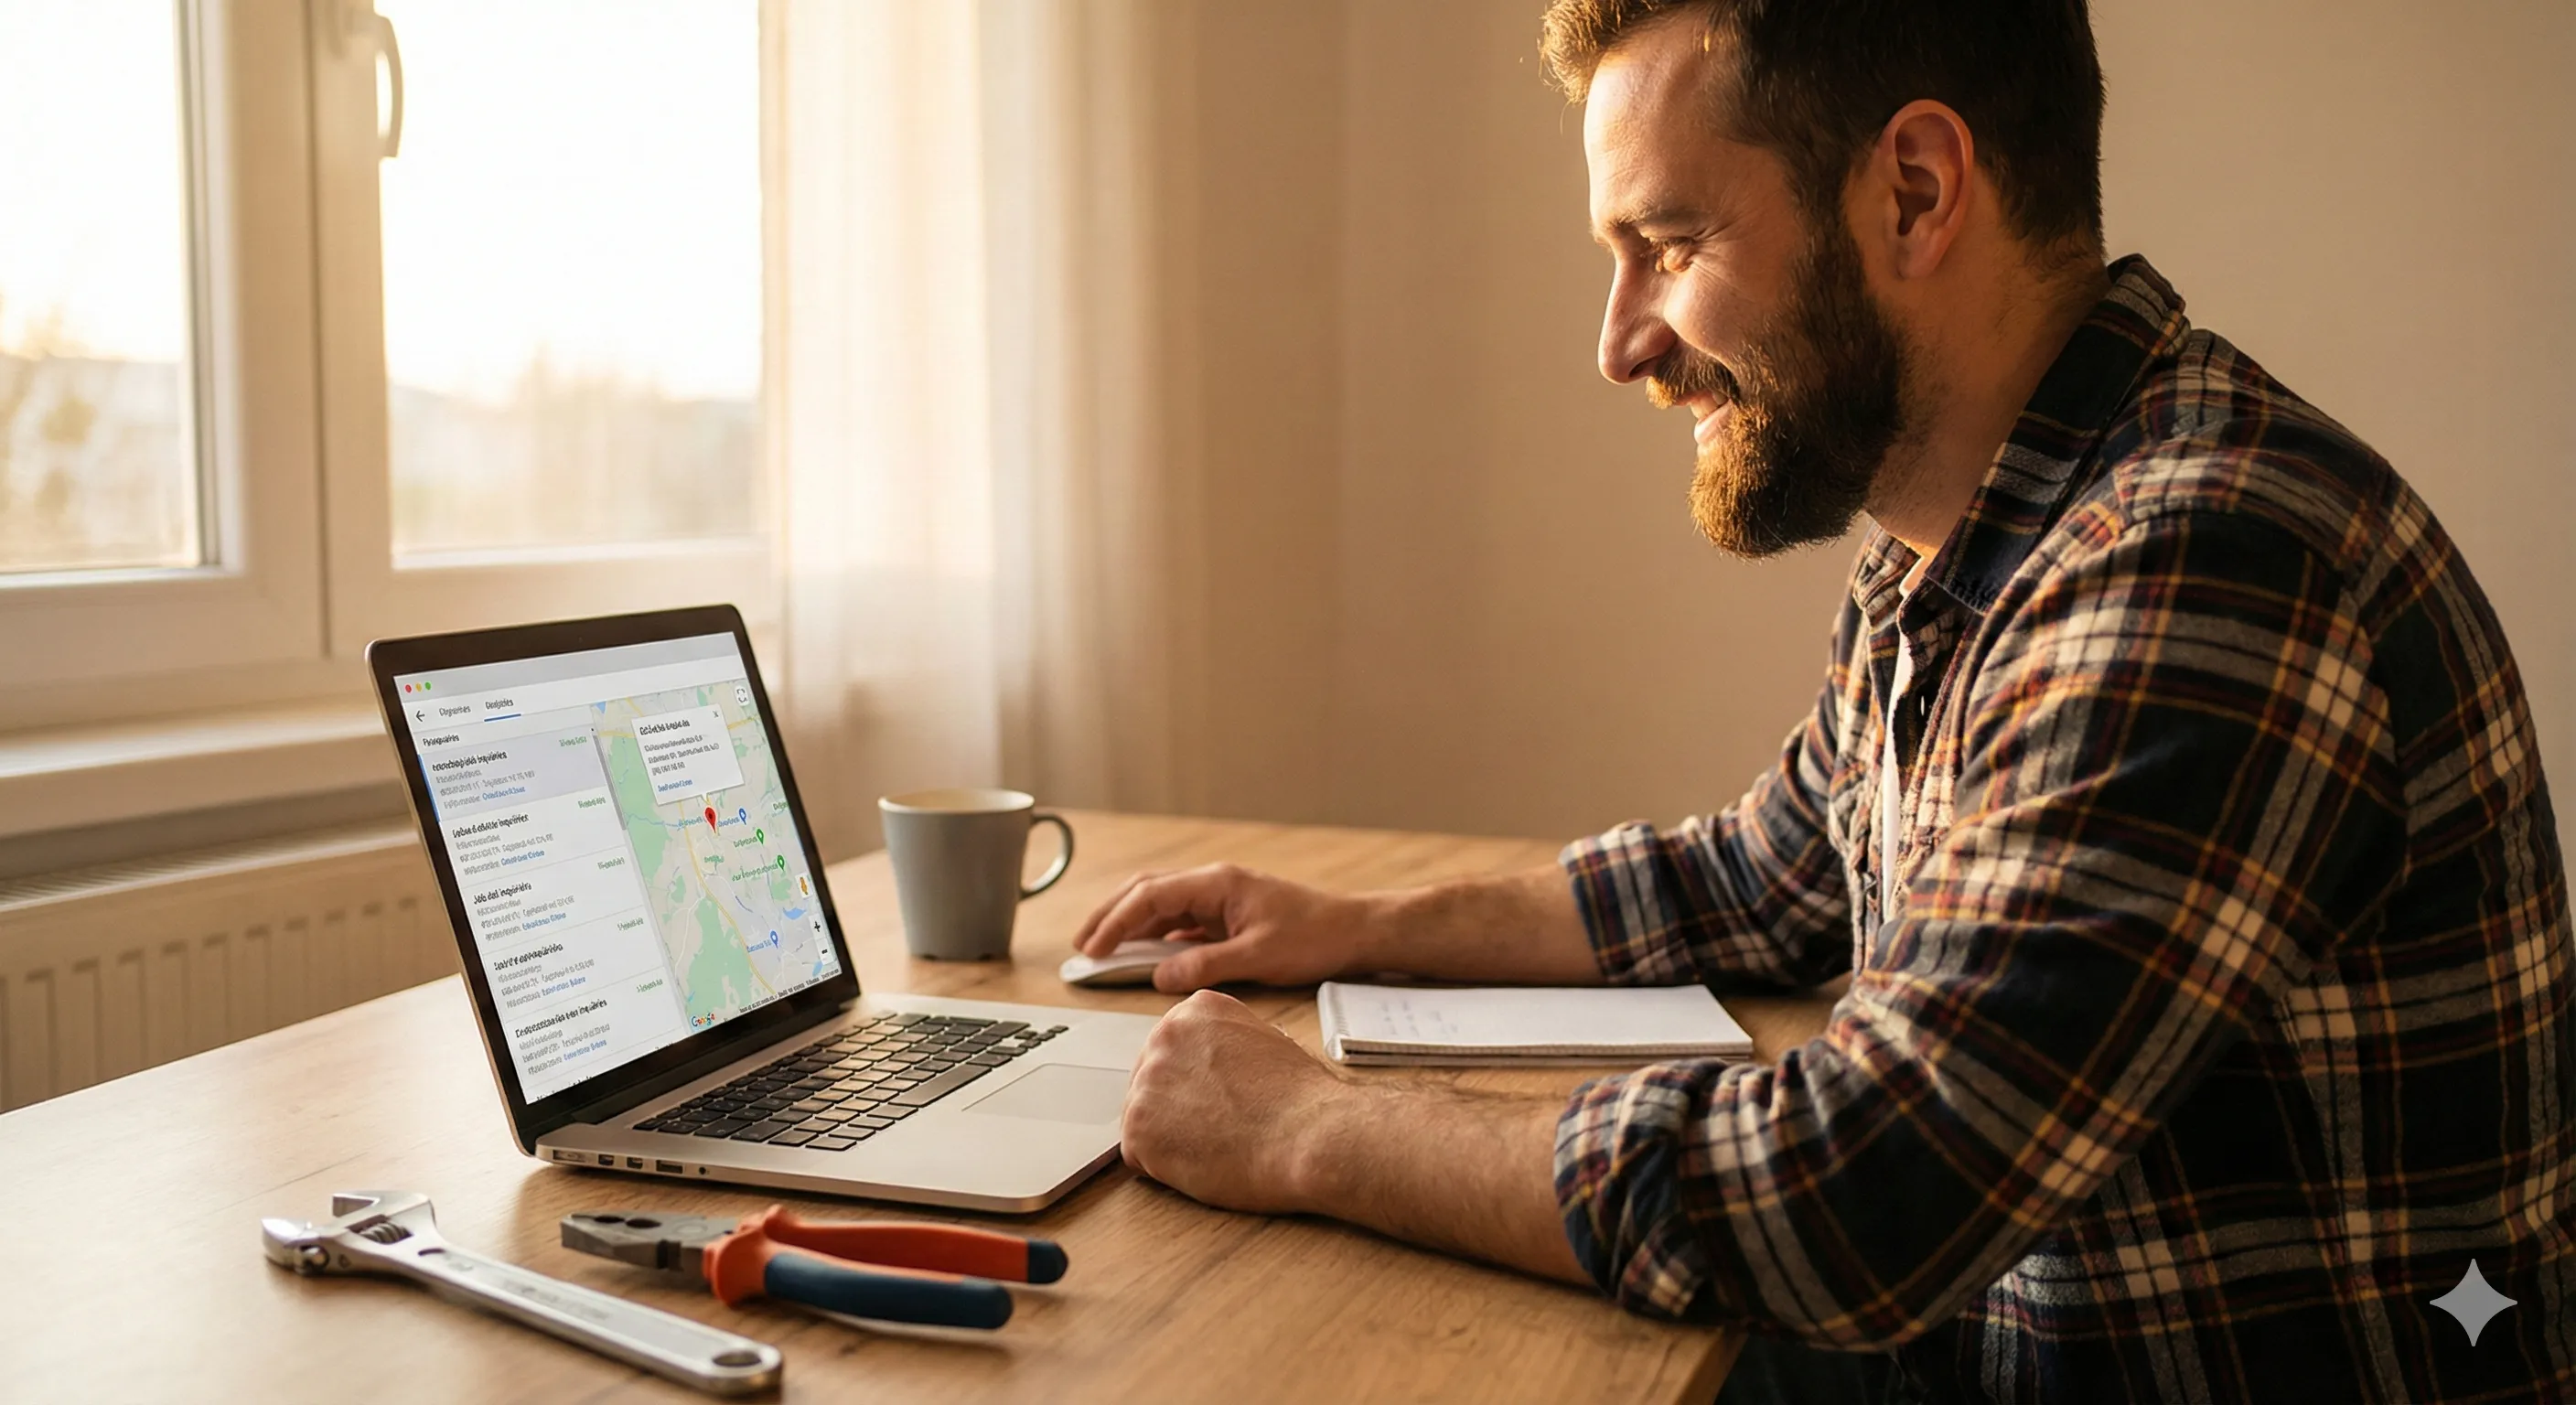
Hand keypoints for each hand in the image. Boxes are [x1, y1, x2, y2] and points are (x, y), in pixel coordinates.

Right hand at [1072, 864, 1381, 992]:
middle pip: (1147, 892)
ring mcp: (1220, 899)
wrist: (1353, 932)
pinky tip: (1144, 955)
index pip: (1151, 896)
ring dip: (1130, 925)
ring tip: (1101, 950)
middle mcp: (1213, 885)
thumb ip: (1205, 965)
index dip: (1116, 922)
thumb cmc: (1314, 937)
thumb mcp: (1257, 957)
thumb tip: (1159, 975)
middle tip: (1082, 945)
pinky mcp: (1227, 916)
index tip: (1093, 949)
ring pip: (1162, 906)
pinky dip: (1156, 936)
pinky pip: (1181, 923)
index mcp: (1217, 884)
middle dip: (1111, 916)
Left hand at [1120, 990, 1351, 1213]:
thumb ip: (1223, 1046)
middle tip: (1219, 1129)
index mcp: (1195, 1011)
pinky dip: (1164, 1168)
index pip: (1173, 1053)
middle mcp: (1163, 1035)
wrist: (1311, 1135)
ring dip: (1172, 1139)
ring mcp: (1146, 1080)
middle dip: (1177, 1110)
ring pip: (1144, 1120)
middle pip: (1152, 1083)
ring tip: (1218, 1145)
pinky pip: (1137, 1155)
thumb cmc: (1302, 1100)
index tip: (1220, 1101)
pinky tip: (1203, 1162)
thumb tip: (1207, 1069)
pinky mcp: (1137, 1126)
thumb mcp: (1263, 1042)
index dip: (1196, 1086)